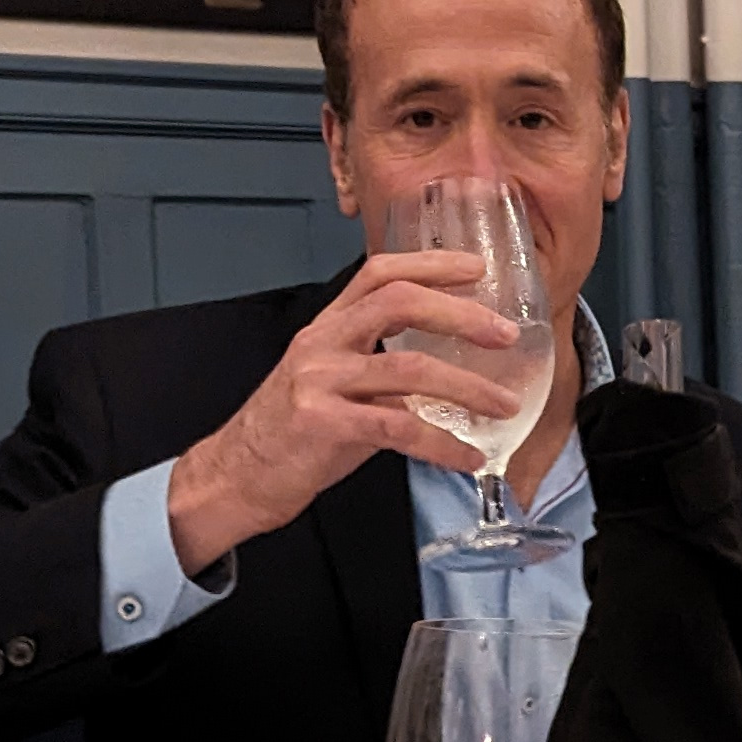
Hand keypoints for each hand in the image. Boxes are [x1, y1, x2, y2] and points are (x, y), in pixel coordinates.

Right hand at [164, 250, 529, 577]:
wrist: (237, 477)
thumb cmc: (292, 433)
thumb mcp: (333, 384)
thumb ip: (381, 369)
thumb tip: (450, 373)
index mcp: (327, 327)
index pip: (379, 273)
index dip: (430, 263)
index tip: (476, 268)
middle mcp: (322, 344)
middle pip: (399, 302)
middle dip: (460, 313)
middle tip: (505, 332)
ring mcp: (321, 382)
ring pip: (409, 369)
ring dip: (468, 387)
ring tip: (505, 404)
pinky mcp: (324, 425)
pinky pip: (400, 429)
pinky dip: (443, 444)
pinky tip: (469, 456)